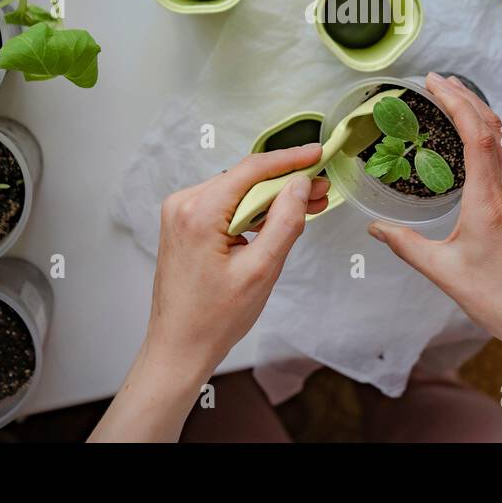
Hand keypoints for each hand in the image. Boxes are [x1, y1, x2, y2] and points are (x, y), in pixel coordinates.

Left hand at [91, 146, 327, 441]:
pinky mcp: (184, 225)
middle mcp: (184, 204)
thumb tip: (300, 185)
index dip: (290, 159)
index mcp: (198, 212)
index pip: (251, 169)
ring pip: (237, 192)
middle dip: (285, 183)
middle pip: (245, 179)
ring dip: (272, 198)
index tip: (319, 154)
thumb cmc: (214, 318)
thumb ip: (284, 222)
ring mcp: (180, 214)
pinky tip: (279, 218)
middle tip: (323, 189)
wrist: (178, 348)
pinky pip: (225, 206)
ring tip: (310, 205)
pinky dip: (253, 210)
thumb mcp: (261, 270)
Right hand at [368, 72, 501, 349]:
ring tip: (458, 102)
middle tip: (439, 81)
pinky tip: (484, 142)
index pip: (476, 133)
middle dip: (465, 97)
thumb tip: (376, 228)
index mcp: (489, 200)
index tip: (435, 83)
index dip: (455, 101)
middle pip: (493, 126)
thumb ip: (405, 245)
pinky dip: (497, 138)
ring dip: (483, 114)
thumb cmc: (499, 298)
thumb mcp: (444, 272)